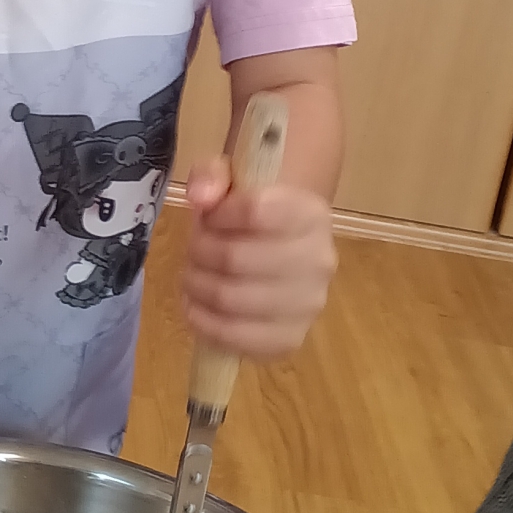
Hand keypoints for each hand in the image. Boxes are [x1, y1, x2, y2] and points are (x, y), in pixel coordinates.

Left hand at [182, 156, 335, 357]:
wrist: (282, 251)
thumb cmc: (251, 215)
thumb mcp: (233, 179)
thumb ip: (212, 174)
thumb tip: (200, 197)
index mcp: (310, 214)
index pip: (254, 211)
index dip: (216, 214)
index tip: (208, 217)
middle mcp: (319, 260)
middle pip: (235, 258)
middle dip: (199, 252)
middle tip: (194, 250)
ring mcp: (309, 305)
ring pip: (230, 299)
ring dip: (197, 286)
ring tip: (193, 275)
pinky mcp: (291, 338)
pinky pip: (235, 337)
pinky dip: (204, 322)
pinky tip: (197, 306)